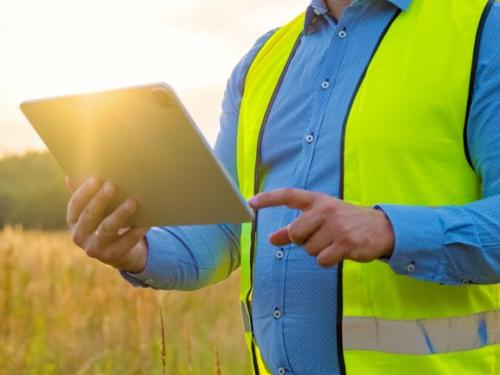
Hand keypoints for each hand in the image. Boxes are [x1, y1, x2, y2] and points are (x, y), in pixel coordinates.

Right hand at [65, 176, 148, 272]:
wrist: (121, 252)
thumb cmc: (106, 221)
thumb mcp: (96, 210)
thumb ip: (86, 195)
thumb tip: (69, 177)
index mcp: (73, 221)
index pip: (75, 205)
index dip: (84, 192)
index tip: (96, 178)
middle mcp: (79, 236)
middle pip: (90, 216)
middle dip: (101, 200)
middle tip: (112, 186)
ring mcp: (94, 248)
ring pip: (107, 229)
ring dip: (119, 215)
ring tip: (132, 202)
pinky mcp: (111, 257)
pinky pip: (125, 243)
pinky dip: (135, 233)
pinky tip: (145, 223)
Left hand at [249, 188, 393, 267]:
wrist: (381, 228)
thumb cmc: (345, 222)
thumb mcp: (321, 219)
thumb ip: (295, 227)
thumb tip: (272, 239)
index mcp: (318, 201)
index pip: (289, 195)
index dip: (269, 199)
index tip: (251, 202)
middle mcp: (326, 210)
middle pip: (295, 233)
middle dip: (302, 241)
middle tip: (318, 238)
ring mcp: (336, 226)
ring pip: (308, 249)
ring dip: (318, 251)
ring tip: (333, 243)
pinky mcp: (346, 243)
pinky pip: (322, 260)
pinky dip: (327, 261)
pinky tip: (339, 252)